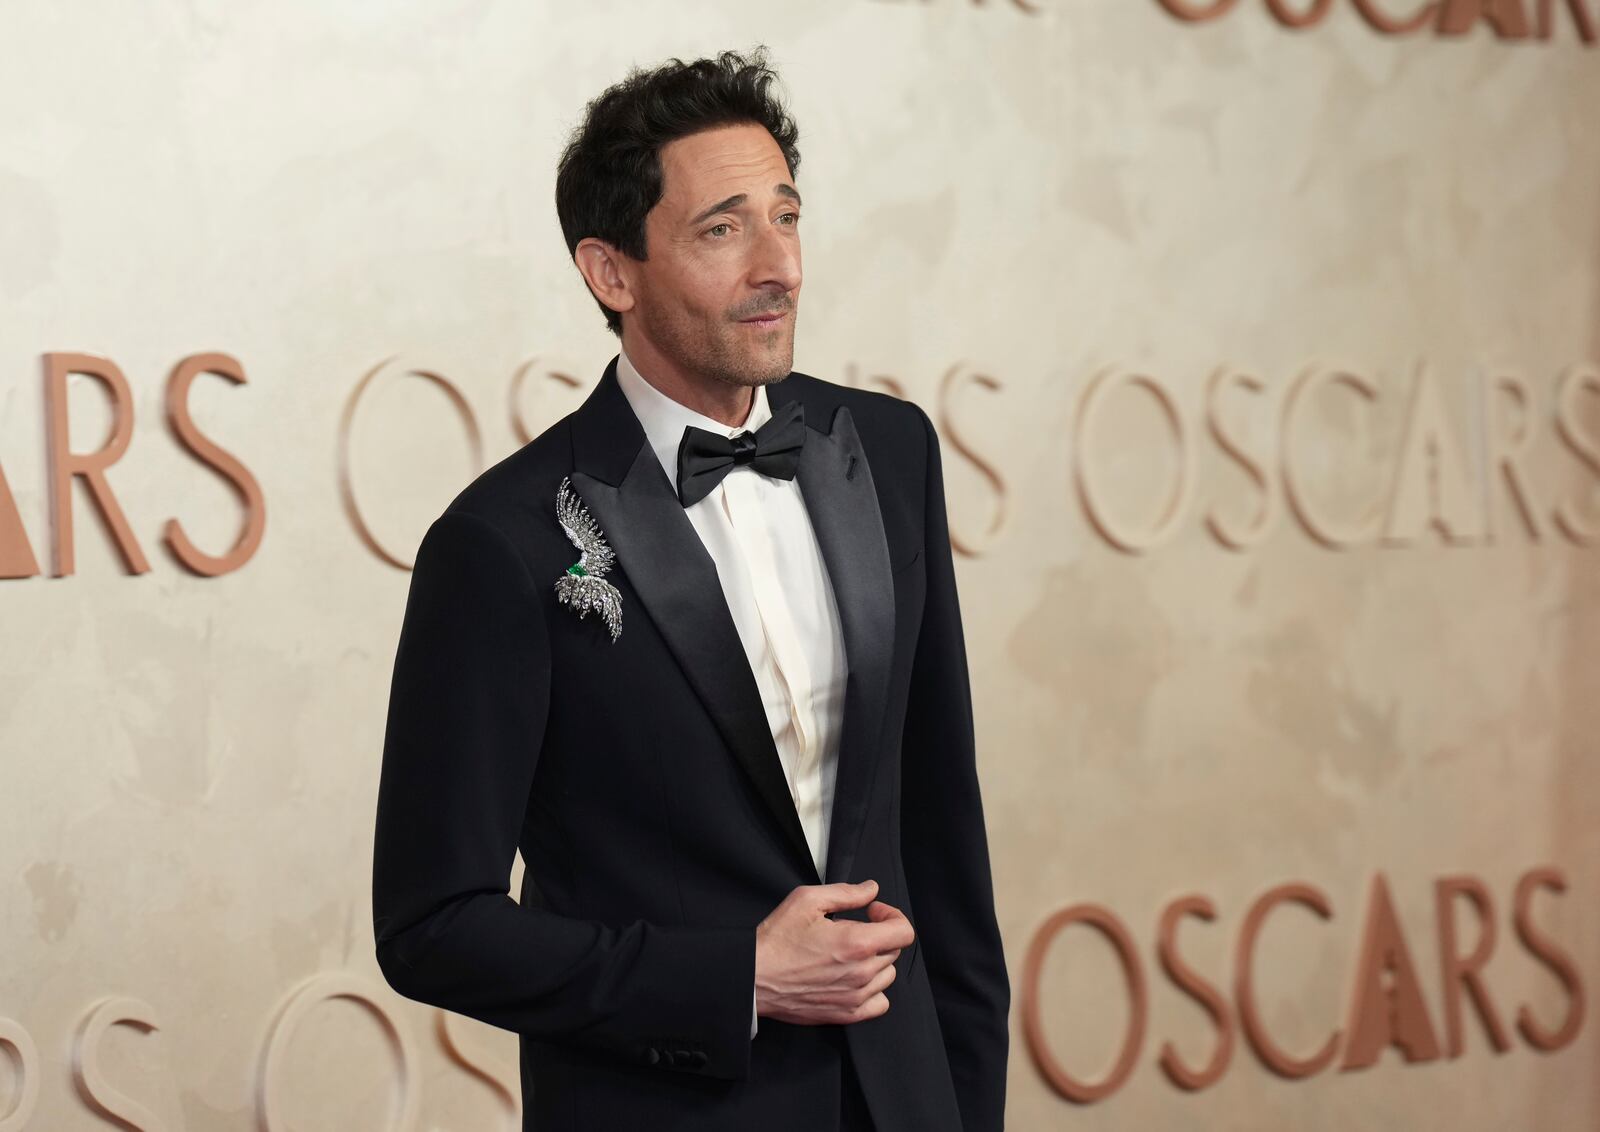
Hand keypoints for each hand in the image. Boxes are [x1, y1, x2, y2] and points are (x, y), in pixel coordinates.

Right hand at [754, 879, 914, 1025]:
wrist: (753, 978)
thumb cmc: (775, 941)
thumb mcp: (807, 901)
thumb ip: (846, 893)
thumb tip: (871, 889)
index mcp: (857, 943)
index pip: (904, 932)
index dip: (892, 915)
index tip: (873, 912)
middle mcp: (861, 973)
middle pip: (893, 951)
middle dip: (879, 934)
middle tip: (854, 928)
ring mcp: (855, 997)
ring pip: (887, 976)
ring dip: (876, 961)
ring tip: (850, 953)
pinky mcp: (845, 1014)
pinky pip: (879, 1003)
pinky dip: (873, 989)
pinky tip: (854, 978)